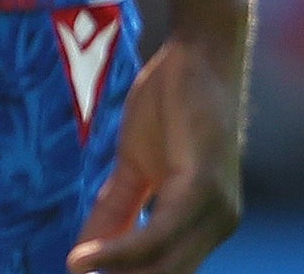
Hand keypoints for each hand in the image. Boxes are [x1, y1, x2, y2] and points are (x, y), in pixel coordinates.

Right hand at [67, 33, 244, 272]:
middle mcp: (219, 223)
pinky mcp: (202, 188)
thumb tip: (84, 250)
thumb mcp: (135, 162)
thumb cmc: (171, 101)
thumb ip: (117, 207)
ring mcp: (216, 209)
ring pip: (163, 265)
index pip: (166, 270)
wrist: (200, 52)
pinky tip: (84, 259)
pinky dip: (119, 251)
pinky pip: (158, 234)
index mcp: (206, 221)